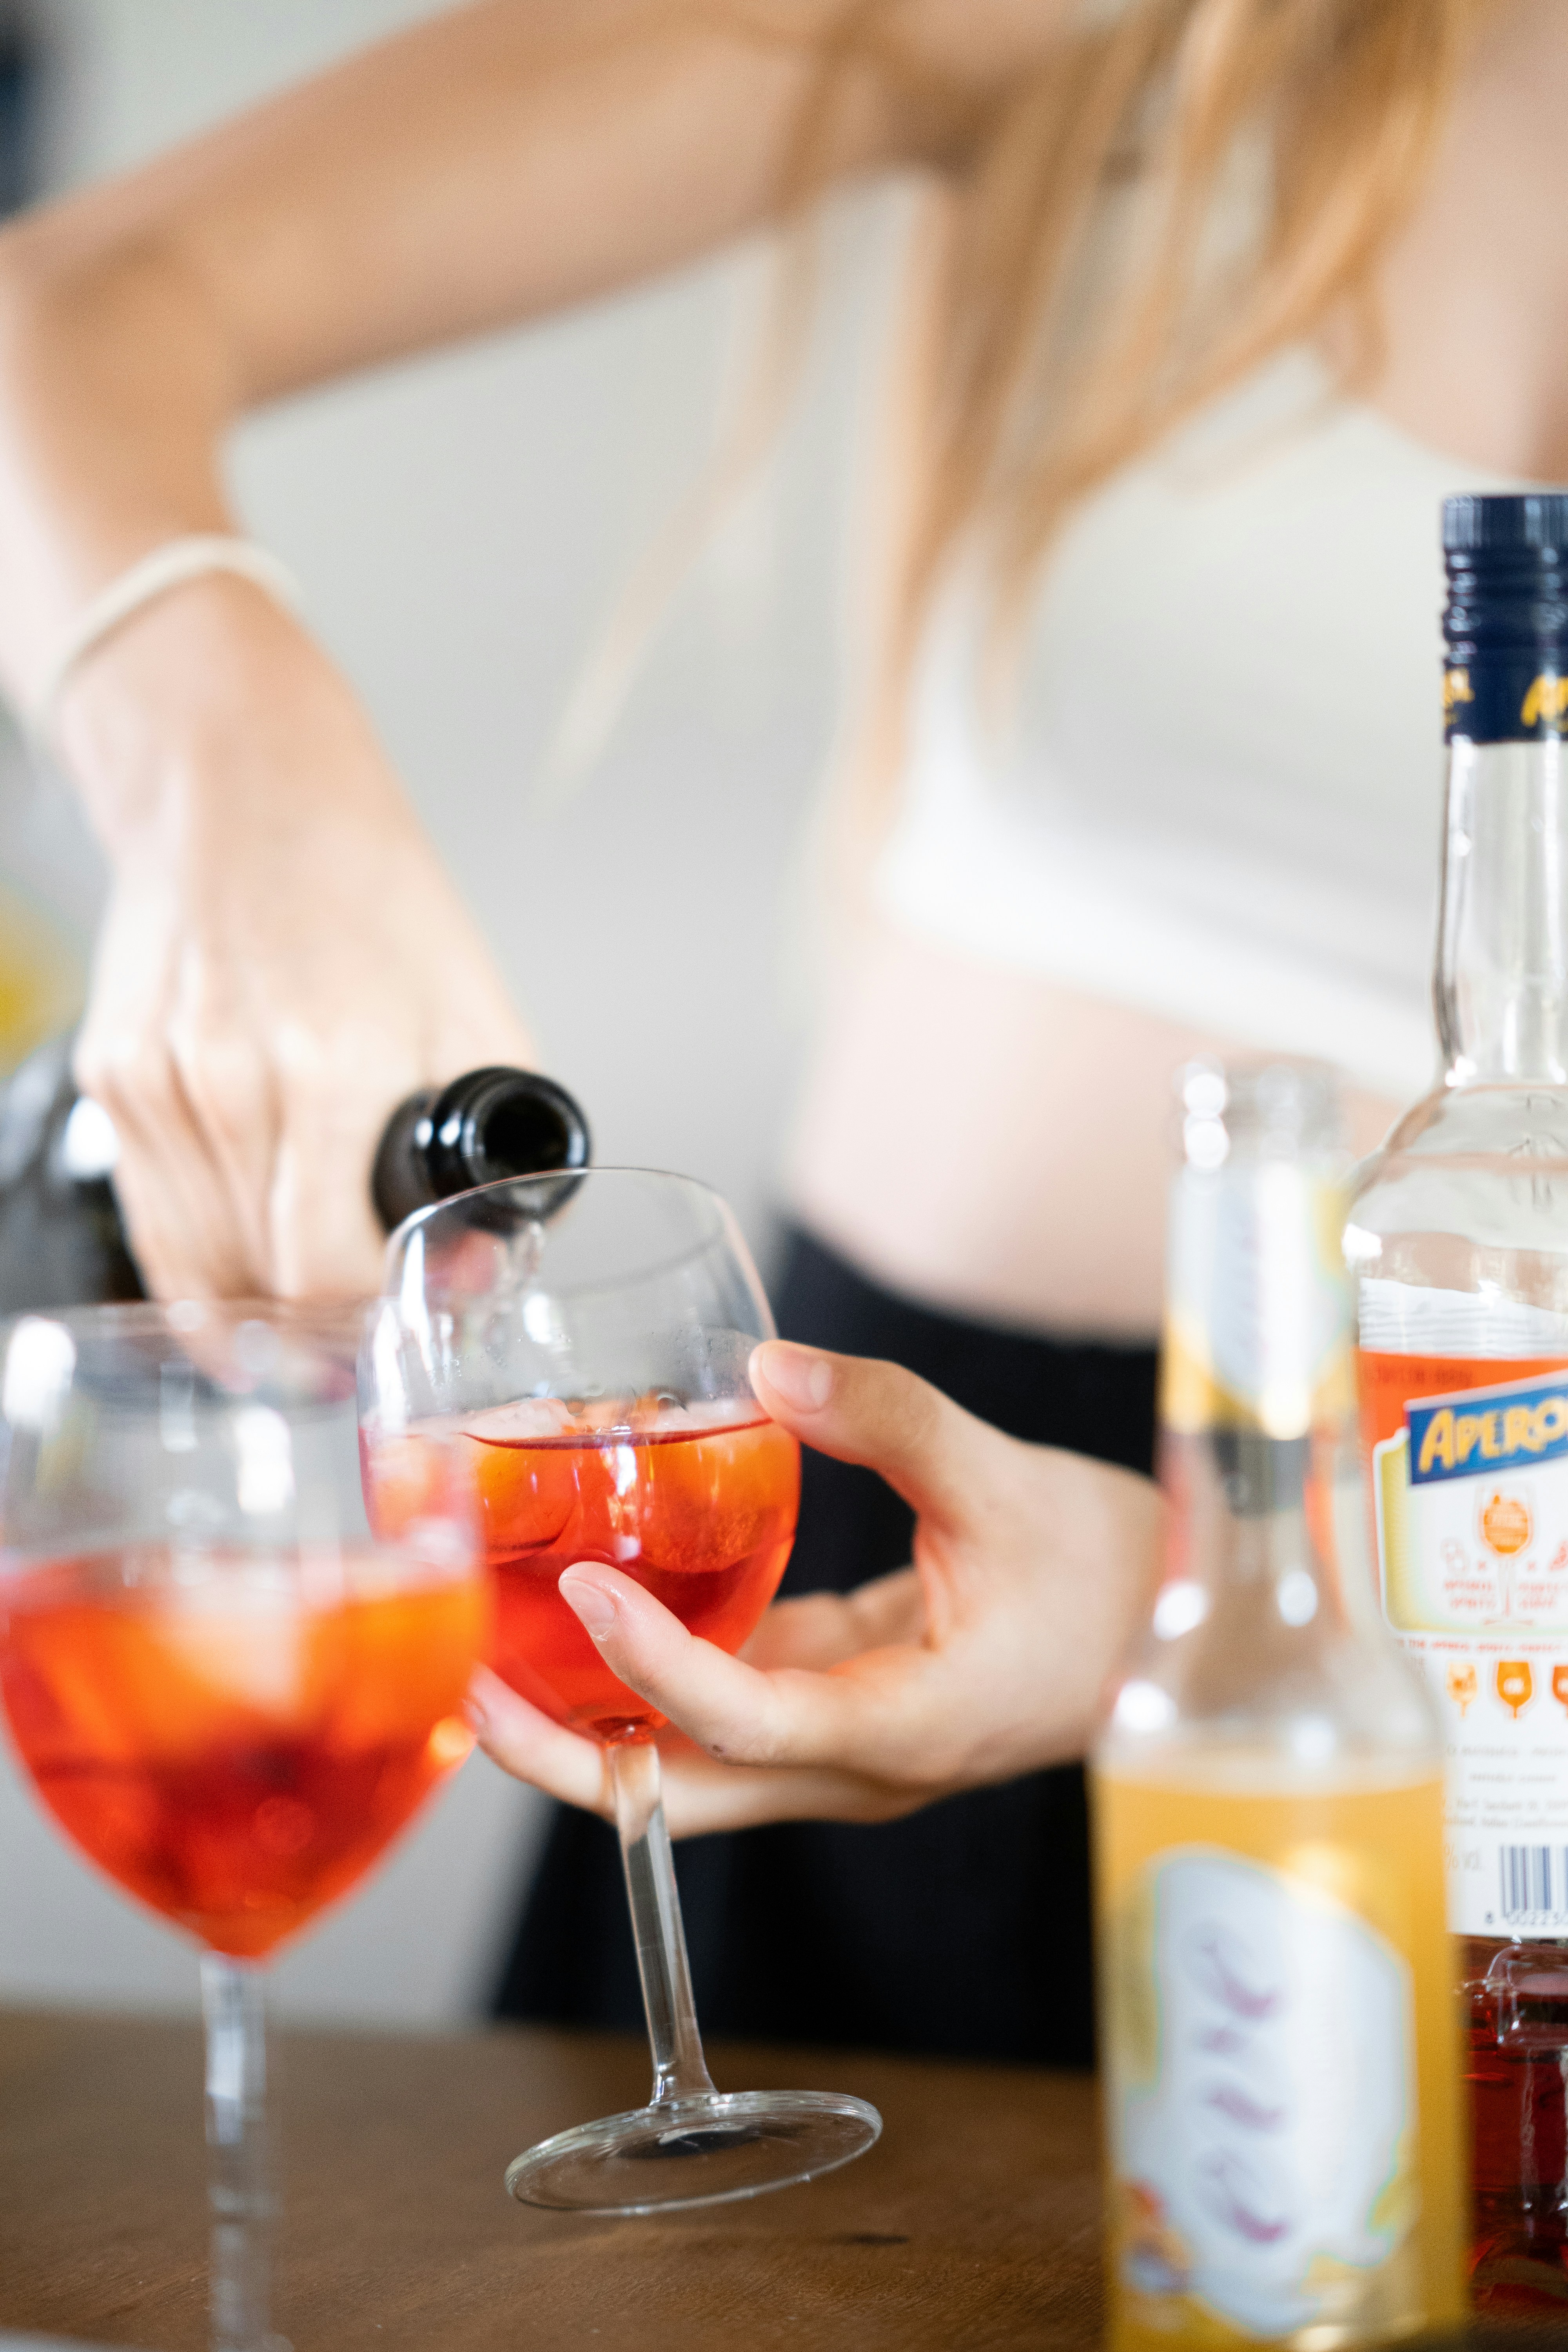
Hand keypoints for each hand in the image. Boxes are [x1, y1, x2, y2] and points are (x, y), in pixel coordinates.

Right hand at [62, 580, 534, 1299]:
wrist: (241, 789)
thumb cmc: (366, 890)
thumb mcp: (476, 1012)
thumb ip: (498, 1149)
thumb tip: (483, 1267)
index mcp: (329, 1070)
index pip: (333, 1273)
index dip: (378, 1316)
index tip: (410, 1316)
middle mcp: (226, 1087)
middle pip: (264, 1288)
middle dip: (328, 1329)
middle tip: (372, 1331)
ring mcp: (155, 1087)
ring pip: (201, 1273)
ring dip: (262, 1310)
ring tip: (317, 1314)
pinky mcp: (113, 1082)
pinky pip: (158, 1221)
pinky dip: (205, 1268)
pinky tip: (247, 1285)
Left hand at [470, 1338, 1163, 1834]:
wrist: (1169, 1632)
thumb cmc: (1109, 1571)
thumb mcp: (1006, 1478)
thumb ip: (890, 1418)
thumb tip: (770, 1366)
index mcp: (908, 1729)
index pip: (753, 1724)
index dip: (659, 1666)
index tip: (586, 1591)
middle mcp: (858, 1768)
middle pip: (681, 1796)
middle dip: (565, 1753)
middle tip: (465, 1681)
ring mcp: (840, 1752)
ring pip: (689, 1766)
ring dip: (592, 1716)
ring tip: (498, 1640)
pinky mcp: (834, 1713)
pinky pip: (720, 1710)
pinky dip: (650, 1669)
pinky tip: (594, 1602)